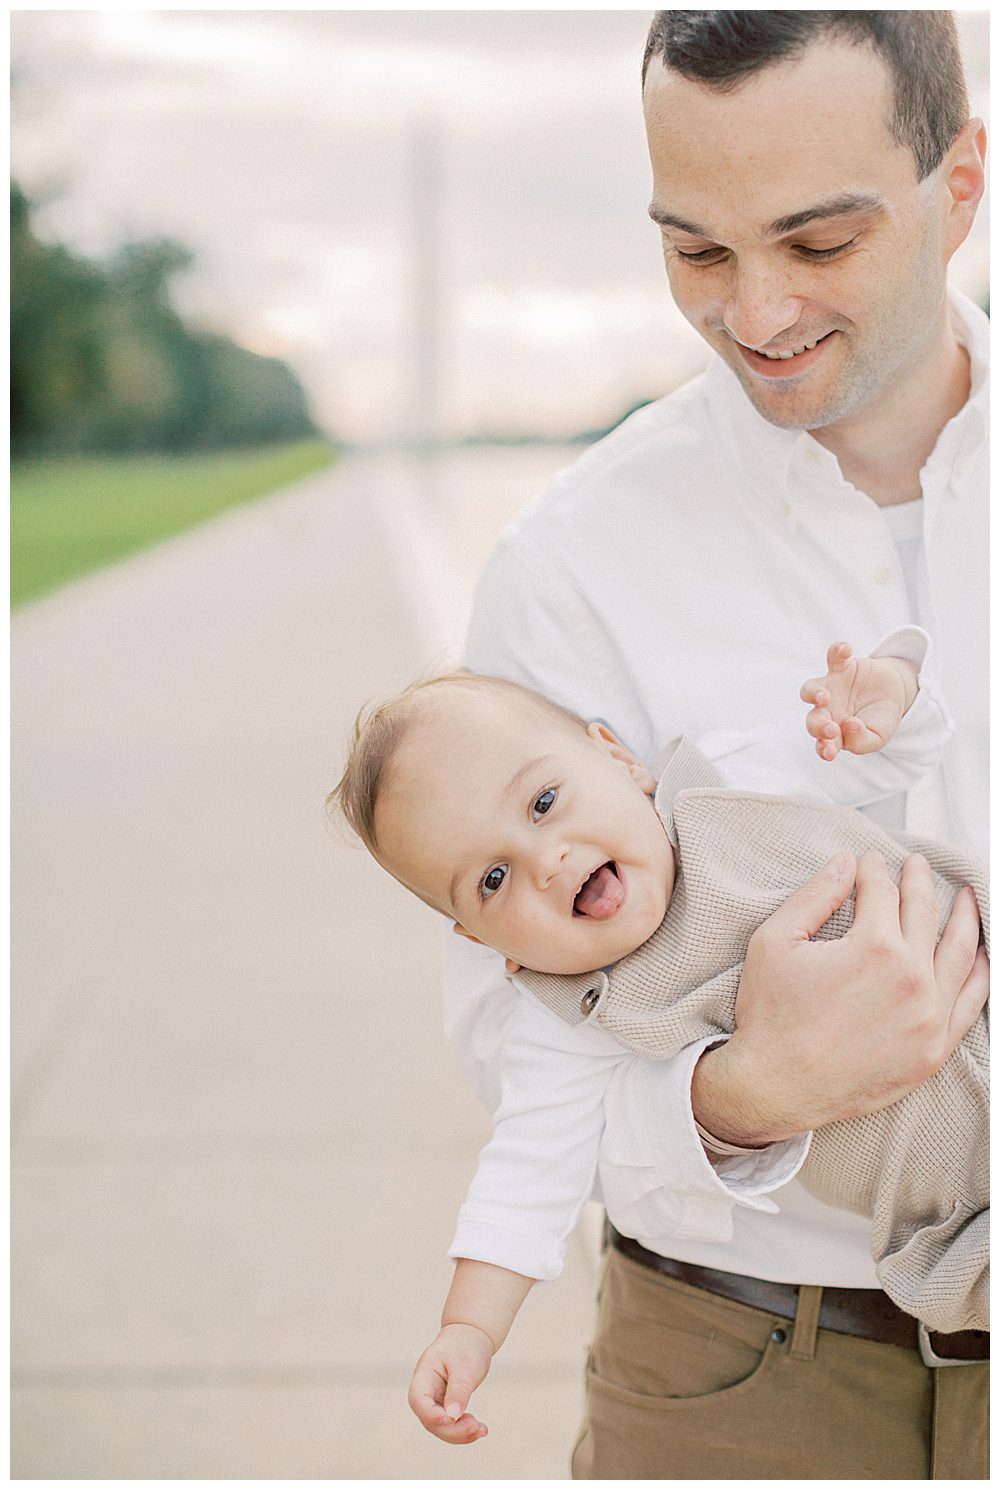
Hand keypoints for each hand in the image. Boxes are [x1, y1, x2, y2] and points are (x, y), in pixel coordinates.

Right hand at [408, 1323, 493, 1443]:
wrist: (470, 1336)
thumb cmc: (465, 1346)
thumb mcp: (464, 1366)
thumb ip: (458, 1390)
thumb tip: (453, 1416)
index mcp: (424, 1375)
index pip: (418, 1400)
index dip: (430, 1414)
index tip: (450, 1418)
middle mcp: (425, 1390)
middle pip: (429, 1419)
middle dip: (452, 1429)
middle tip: (476, 1427)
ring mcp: (434, 1400)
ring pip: (440, 1426)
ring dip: (459, 1433)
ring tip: (481, 1429)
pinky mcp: (445, 1405)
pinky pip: (450, 1423)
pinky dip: (464, 1429)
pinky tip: (480, 1428)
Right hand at [691, 849, 986, 1144]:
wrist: (775, 1086)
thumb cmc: (771, 1016)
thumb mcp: (774, 942)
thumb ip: (814, 897)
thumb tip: (845, 864)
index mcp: (874, 948)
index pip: (882, 893)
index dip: (873, 871)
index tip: (869, 861)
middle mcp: (911, 979)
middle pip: (925, 914)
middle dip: (920, 882)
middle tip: (918, 865)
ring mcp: (929, 1017)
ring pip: (960, 954)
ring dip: (965, 919)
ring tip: (967, 899)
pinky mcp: (934, 1049)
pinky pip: (970, 1003)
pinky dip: (981, 974)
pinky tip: (980, 956)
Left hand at [800, 643, 917, 759]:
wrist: (893, 694)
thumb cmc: (879, 720)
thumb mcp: (877, 737)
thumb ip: (862, 741)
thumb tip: (848, 727)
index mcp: (834, 733)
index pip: (823, 744)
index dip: (824, 749)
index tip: (830, 753)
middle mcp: (826, 712)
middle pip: (813, 719)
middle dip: (818, 726)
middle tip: (830, 729)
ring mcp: (830, 688)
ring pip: (810, 689)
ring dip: (813, 694)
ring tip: (824, 698)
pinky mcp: (841, 667)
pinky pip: (834, 657)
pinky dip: (837, 652)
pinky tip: (846, 650)